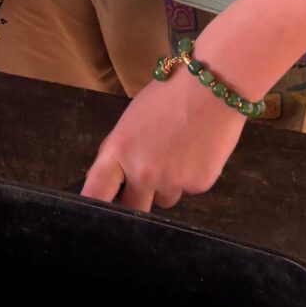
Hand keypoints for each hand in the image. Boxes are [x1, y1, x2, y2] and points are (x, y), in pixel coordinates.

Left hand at [81, 67, 247, 211]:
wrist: (212, 87)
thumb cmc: (169, 95)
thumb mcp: (132, 119)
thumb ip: (121, 150)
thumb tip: (113, 176)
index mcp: (118, 151)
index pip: (95, 193)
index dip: (93, 209)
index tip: (93, 218)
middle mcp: (142, 173)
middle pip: (131, 209)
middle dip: (136, 200)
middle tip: (145, 182)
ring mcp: (171, 182)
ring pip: (164, 199)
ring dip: (167, 186)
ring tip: (180, 153)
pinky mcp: (198, 186)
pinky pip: (189, 190)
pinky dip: (192, 176)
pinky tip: (199, 151)